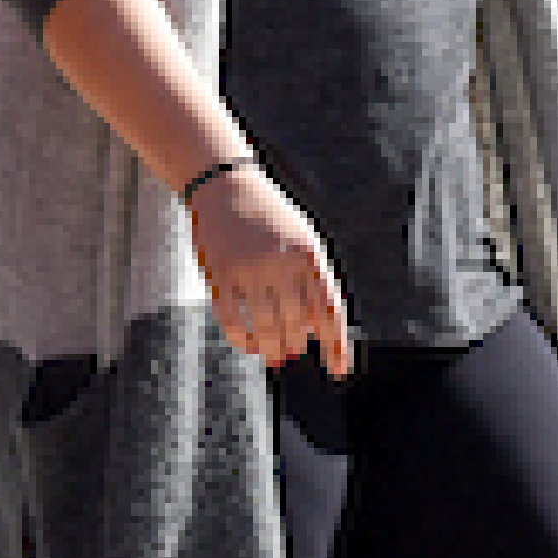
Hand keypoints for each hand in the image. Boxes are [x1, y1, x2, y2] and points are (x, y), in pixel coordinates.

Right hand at [186, 162, 353, 380]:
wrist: (226, 185)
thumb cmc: (272, 219)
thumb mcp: (304, 240)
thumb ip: (315, 282)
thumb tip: (314, 332)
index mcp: (309, 254)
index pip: (329, 310)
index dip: (336, 345)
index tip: (338, 372)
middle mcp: (281, 261)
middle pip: (296, 324)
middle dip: (295, 345)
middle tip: (291, 352)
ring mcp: (248, 268)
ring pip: (265, 328)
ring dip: (271, 349)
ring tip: (274, 355)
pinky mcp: (220, 274)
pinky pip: (232, 322)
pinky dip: (242, 341)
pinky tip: (249, 344)